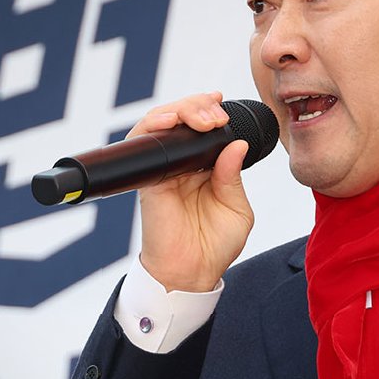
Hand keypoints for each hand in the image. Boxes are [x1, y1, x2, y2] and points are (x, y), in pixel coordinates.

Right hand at [130, 92, 253, 292]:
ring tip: (201, 116)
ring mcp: (163, 169)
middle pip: (181, 118)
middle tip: (215, 115)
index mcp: (204, 167)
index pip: (202, 128)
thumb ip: (233, 176)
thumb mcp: (236, 208)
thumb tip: (236, 144)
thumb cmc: (214, 246)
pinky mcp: (148, 179)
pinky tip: (171, 122)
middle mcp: (182, 164)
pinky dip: (153, 126)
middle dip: (197, 106)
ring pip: (161, 123)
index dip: (208, 110)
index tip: (222, 105)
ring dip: (180, 110)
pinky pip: (142, 144)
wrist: (193, 273)